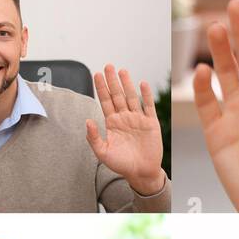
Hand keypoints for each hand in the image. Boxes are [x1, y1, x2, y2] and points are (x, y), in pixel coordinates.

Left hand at [85, 65, 164, 195]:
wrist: (141, 173)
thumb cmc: (121, 164)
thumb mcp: (102, 152)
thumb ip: (94, 137)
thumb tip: (87, 120)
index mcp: (112, 123)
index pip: (105, 101)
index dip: (101, 88)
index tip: (96, 75)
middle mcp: (124, 117)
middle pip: (117, 95)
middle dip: (112, 81)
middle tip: (108, 66)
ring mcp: (138, 119)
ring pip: (131, 97)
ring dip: (127, 84)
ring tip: (122, 71)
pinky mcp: (151, 123)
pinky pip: (148, 106)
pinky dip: (146, 95)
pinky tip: (142, 83)